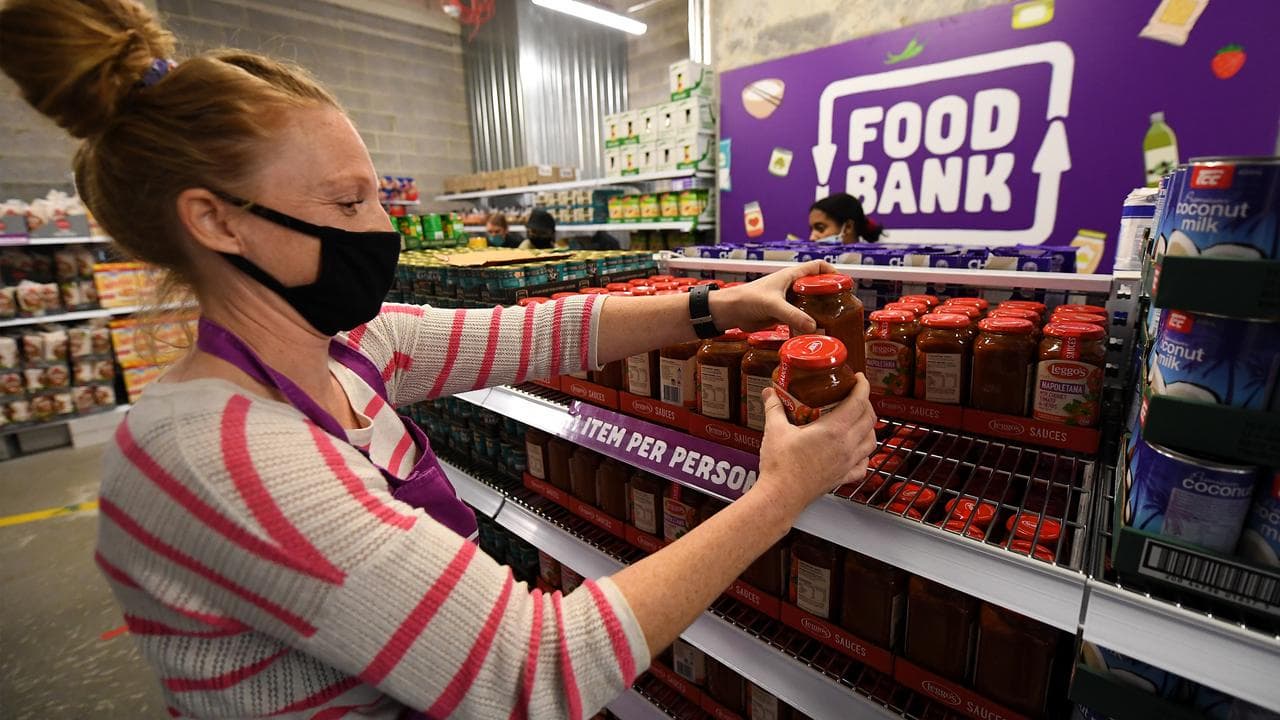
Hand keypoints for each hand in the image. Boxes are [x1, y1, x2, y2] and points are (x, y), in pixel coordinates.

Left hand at [707, 260, 836, 332]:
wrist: (731, 312)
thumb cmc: (747, 299)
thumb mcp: (772, 305)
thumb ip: (793, 315)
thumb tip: (813, 327)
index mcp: (792, 276)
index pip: (818, 267)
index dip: (833, 273)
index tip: (845, 284)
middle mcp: (792, 287)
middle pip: (818, 286)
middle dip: (830, 294)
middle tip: (843, 307)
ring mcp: (788, 301)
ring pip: (810, 303)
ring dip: (821, 311)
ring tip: (834, 322)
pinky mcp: (783, 314)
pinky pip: (801, 317)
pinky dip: (809, 323)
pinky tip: (816, 332)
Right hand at [751, 374, 877, 520]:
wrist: (781, 496)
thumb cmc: (780, 466)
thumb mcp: (775, 430)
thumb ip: (774, 408)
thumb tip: (770, 393)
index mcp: (833, 430)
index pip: (858, 402)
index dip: (863, 386)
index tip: (860, 378)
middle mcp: (846, 446)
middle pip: (869, 418)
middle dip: (866, 403)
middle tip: (855, 395)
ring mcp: (847, 463)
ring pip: (871, 440)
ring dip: (868, 427)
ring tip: (858, 420)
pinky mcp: (843, 477)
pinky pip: (864, 464)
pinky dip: (865, 454)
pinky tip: (856, 451)